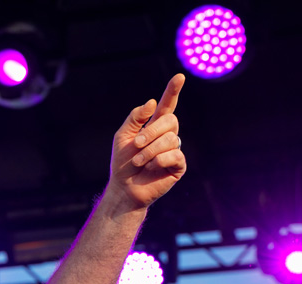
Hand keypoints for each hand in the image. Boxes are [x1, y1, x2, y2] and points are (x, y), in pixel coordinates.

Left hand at [106, 73, 186, 210]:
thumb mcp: (123, 137)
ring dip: (149, 150)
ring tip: (138, 161)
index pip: (167, 105)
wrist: (123, 188)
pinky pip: (175, 155)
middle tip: (136, 144)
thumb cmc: (122, 163)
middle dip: (151, 132)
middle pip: (170, 120)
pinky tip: (150, 167)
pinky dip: (158, 160)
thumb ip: (135, 118)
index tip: (179, 77)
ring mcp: (174, 150)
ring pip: (171, 139)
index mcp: (154, 126)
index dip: (172, 91)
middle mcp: (167, 135)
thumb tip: (152, 102)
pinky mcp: (179, 165)